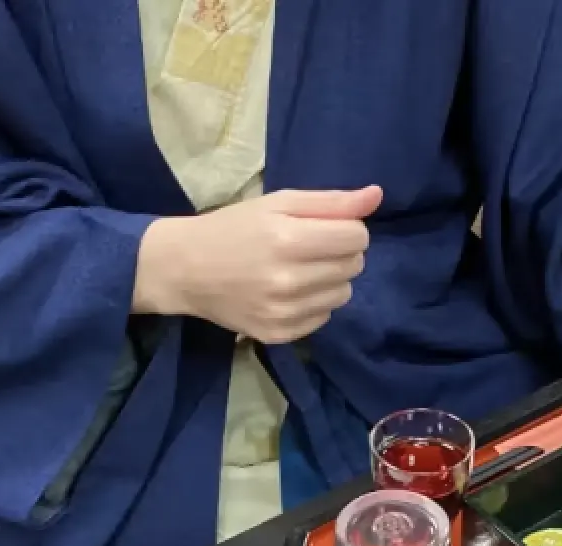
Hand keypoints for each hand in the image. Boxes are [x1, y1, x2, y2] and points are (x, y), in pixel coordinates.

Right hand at [134, 186, 381, 342]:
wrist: (185, 269)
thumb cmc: (234, 228)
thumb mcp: (278, 203)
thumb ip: (331, 201)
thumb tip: (377, 195)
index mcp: (288, 240)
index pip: (357, 237)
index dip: (347, 228)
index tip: (324, 227)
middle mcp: (289, 281)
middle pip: (354, 266)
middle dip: (340, 252)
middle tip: (308, 247)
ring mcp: (284, 313)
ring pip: (343, 294)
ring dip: (330, 279)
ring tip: (298, 269)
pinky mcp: (280, 335)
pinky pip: (324, 317)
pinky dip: (314, 303)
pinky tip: (288, 292)